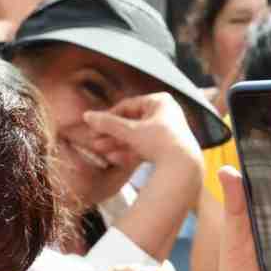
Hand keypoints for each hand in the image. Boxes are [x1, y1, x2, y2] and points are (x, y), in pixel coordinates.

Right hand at [83, 92, 202, 174]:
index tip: (96, 125)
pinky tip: (114, 159)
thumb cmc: (160, 142)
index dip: (110, 115)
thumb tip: (87, 116)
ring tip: (101, 151)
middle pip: (131, 122)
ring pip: (136, 137)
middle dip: (112, 133)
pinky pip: (144, 148)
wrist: (183, 168)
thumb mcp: (131, 131)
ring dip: (117, 144)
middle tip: (94, 141)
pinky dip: (130, 152)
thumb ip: (108, 124)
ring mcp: (167, 133)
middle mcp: (165, 114)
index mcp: (160, 102)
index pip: (128, 105)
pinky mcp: (167, 149)